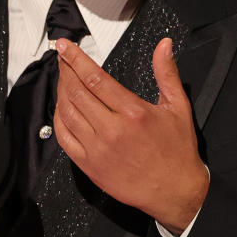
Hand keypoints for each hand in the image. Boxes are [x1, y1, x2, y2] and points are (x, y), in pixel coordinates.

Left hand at [53, 37, 208, 233]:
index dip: (76, 59)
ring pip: (67, 113)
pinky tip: (61, 108)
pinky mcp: (88, 165)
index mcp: (133, 112)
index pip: (95, 78)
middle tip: (62, 59)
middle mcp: (112, 129)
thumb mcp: (178, 107)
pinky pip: (64, 138)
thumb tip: (163, 45)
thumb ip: (166, 73)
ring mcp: (97, 148)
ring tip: (62, 79)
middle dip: (65, 72)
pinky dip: (58, 119)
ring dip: (60, 92)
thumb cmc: (177, 150)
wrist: (174, 191)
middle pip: (77, 93)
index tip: (64, 47)